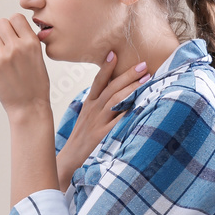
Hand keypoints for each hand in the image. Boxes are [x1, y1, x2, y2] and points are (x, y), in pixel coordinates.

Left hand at [0, 14, 50, 119]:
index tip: (16, 31)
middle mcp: (16, 47)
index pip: (16, 17)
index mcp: (32, 43)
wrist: (28, 105)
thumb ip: (27, 40)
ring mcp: (2, 56)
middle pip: (1, 23)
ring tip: (8, 59)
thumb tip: (15, 27)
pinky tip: (4, 68)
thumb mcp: (38, 57)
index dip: (15, 23)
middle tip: (9, 42)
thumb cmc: (36, 83)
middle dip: (4, 30)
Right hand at [56, 51, 148, 186]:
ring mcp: (98, 123)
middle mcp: (92, 111)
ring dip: (131, 88)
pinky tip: (141, 104)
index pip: (97, 82)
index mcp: (88, 105)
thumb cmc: (81, 139)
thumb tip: (113, 94)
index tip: (114, 54)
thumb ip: (98, 106)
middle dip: (127, 75)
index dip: (106, 68)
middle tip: (143, 64)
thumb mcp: (85, 118)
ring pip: (115, 101)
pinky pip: (119, 121)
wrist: (68, 161)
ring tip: (146, 79)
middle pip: (111, 88)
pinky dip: (129, 112)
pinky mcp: (103, 135)